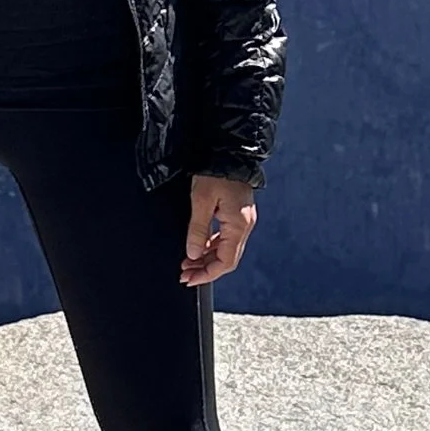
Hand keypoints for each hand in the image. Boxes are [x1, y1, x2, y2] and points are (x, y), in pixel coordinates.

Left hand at [181, 173, 256, 287]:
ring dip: (207, 258)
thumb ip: (197, 230)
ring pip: (226, 249)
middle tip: (184, 274)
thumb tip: (193, 254)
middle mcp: (245, 226)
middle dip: (205, 269)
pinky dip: (212, 245)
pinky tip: (199, 246)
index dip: (207, 274)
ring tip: (187, 262)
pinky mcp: (238, 214)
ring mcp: (243, 220)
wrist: (229, 151)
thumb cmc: (217, 173)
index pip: (225, 262)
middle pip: (227, 259)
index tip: (189, 279)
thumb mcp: (201, 201)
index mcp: (239, 226)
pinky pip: (226, 237)